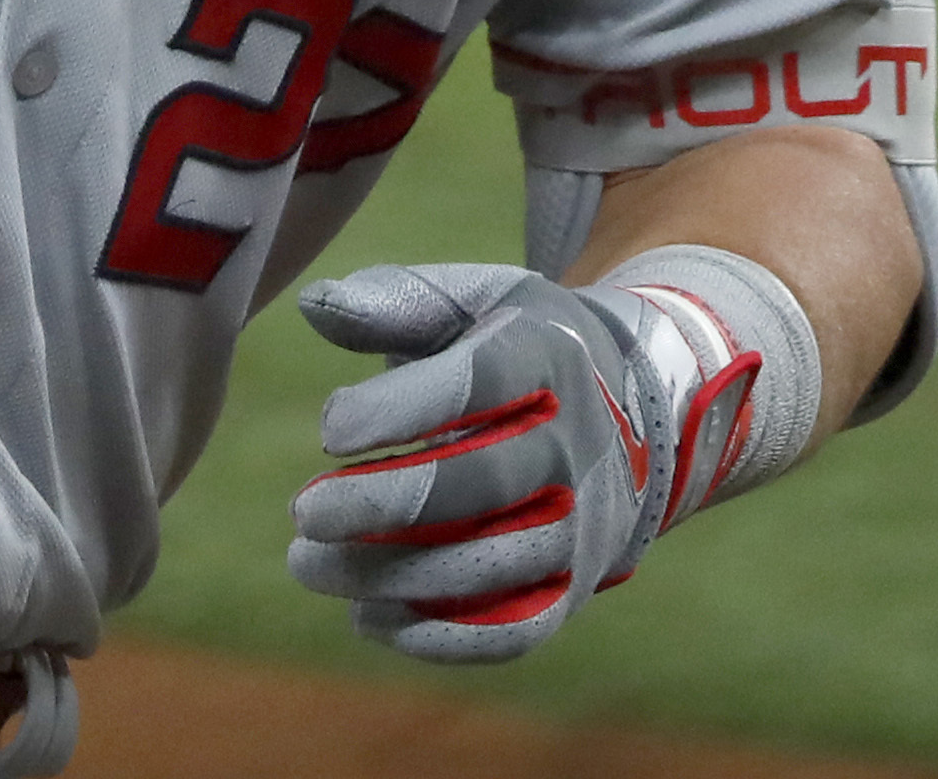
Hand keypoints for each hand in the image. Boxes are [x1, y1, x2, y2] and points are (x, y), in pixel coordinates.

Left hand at [283, 261, 766, 663]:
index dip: (399, 409)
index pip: (478, 383)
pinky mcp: (572, 586)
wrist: (634, 411)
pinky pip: (515, 631)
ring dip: (391, 576)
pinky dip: (442, 639)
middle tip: (303, 511)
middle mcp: (574, 445)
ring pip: (490, 567)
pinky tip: (368, 618)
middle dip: (383, 505)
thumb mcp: (476, 299)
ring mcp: (580, 523)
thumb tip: (312, 304)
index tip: (328, 428)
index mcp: (546, 357)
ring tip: (307, 564)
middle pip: (481, 485)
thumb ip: (397, 298)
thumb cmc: (521, 348)